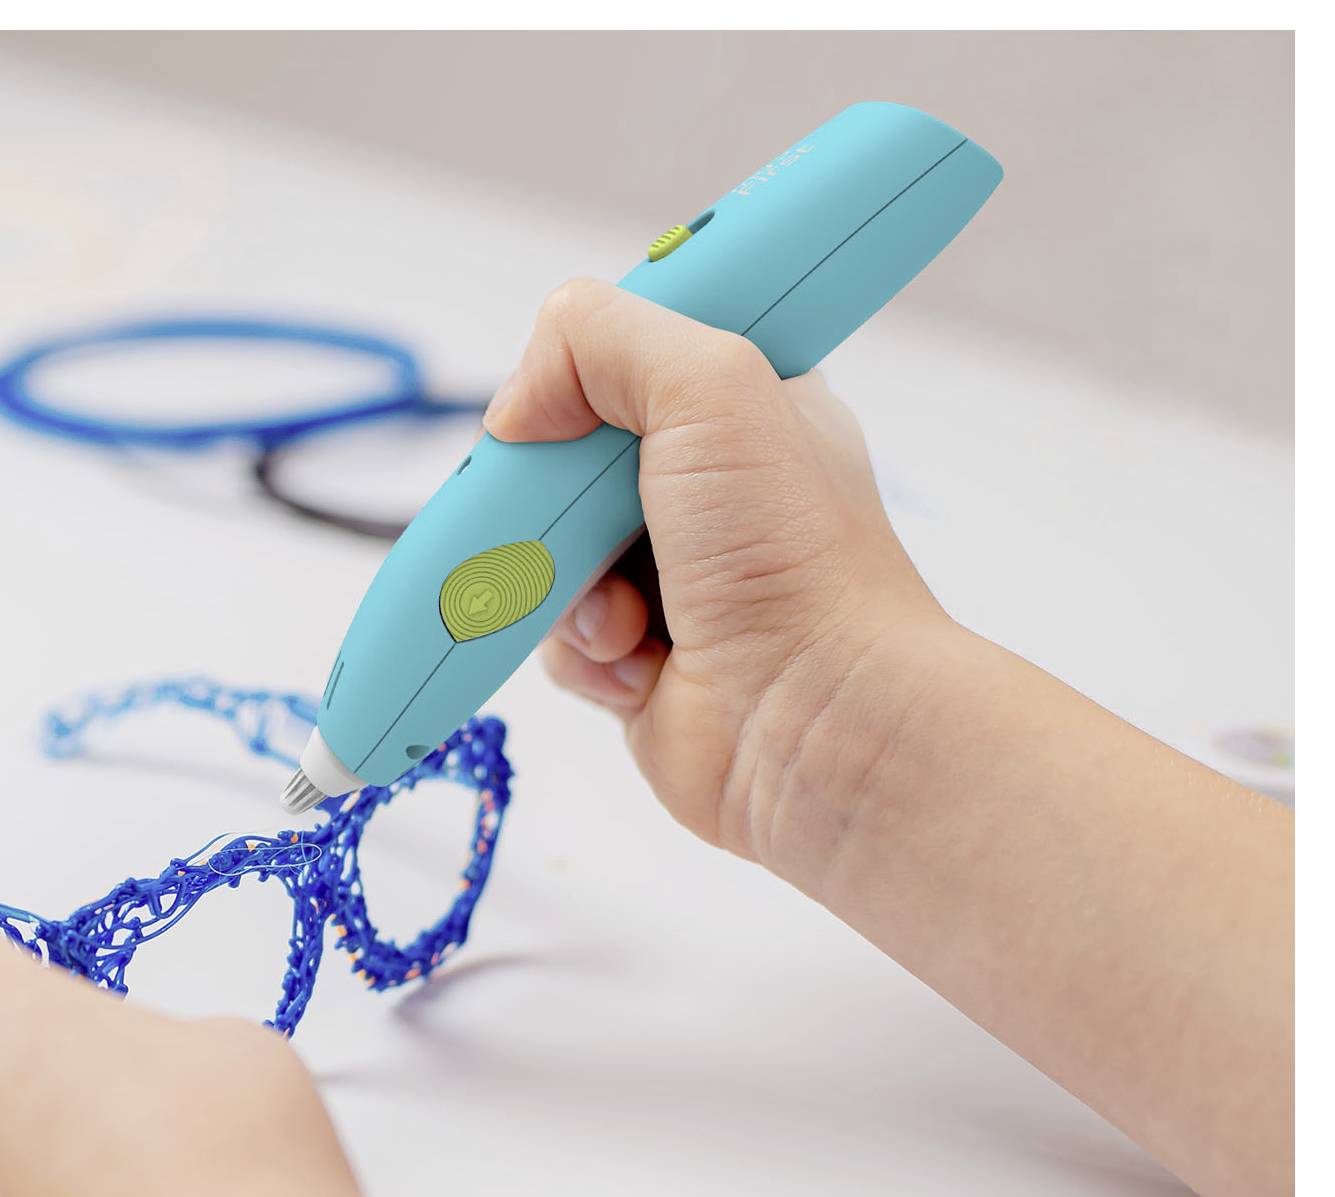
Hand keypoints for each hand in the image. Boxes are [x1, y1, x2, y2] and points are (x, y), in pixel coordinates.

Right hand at [493, 278, 952, 866]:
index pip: (626, 357)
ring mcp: (672, 574)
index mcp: (744, 406)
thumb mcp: (710, 386)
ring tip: (631, 616)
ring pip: (548, 551)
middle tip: (583, 519)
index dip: (582, 378)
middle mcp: (708, 487)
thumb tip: (518, 404)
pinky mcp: (638, 654)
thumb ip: (599, 338)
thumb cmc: (794, 557)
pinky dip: (582, 651)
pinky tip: (639, 663)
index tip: (570, 409)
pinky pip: (554, 635)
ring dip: (569, 586)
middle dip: (557, 497)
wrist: (816, 720)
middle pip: (565, 457)